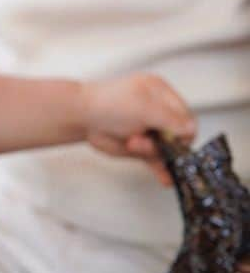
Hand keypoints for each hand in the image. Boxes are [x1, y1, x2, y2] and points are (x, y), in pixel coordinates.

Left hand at [81, 74, 196, 185]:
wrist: (81, 116)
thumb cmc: (108, 104)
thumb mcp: (145, 108)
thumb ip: (171, 120)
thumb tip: (191, 130)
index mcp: (161, 94)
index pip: (185, 116)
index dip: (182, 129)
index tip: (172, 137)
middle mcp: (157, 111)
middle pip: (177, 135)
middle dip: (164, 142)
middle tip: (143, 140)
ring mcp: (148, 130)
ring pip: (166, 149)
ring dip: (154, 153)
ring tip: (133, 144)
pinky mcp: (139, 146)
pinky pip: (156, 160)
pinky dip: (161, 169)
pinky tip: (165, 178)